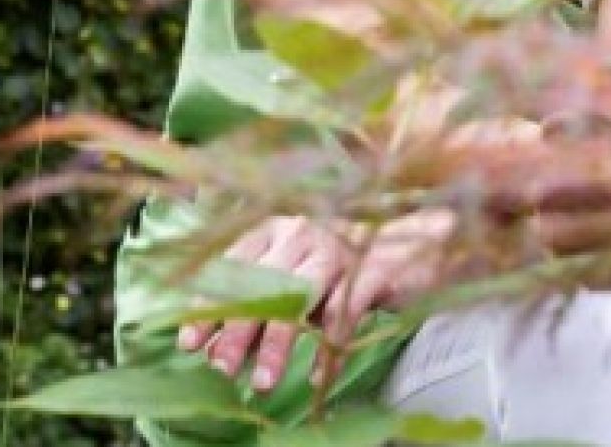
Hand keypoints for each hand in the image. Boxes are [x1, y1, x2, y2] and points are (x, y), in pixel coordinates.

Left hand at [174, 210, 460, 394]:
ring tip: (261, 382)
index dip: (210, 304)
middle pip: (260, 284)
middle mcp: (303, 232)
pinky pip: (346, 310)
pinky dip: (330, 344)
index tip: (189, 341)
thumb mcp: (300, 269)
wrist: (421, 237)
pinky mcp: (373, 269)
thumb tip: (219, 341)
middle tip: (219, 368)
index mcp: (278, 227)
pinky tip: (317, 374)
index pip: (233, 266)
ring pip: (298, 298)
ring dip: (277, 343)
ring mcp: (339, 248)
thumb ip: (265, 294)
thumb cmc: (349, 258)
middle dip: (236, 330)